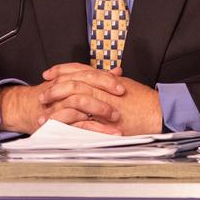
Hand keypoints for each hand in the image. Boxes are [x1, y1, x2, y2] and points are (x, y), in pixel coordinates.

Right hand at [0, 67, 123, 134]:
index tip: (121, 85)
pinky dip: (92, 128)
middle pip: (85, 83)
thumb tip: (116, 71)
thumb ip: (95, 78)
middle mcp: (62, 87)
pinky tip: (105, 133)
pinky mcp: (57, 120)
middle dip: (105, 90)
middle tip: (121, 97)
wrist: (25, 108)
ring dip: (100, 110)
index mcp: (68, 77)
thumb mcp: (73, 83)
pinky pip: (76, 123)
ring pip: (80, 102)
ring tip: (116, 118)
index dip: (106, 78)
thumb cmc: (52, 97)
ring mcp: (59, 103)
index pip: (89, 73)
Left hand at [41, 64, 162, 135]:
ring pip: (72, 101)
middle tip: (42, 93)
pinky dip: (66, 125)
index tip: (50, 74)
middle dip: (54, 88)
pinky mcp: (103, 121)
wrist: (157, 111)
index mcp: (104, 79)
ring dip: (55, 108)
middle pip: (71, 83)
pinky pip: (79, 121)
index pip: (78, 70)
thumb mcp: (125, 85)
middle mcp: (101, 89)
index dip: (61, 70)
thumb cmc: (144, 100)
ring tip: (43, 114)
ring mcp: (101, 104)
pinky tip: (55, 129)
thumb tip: (103, 77)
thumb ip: (110, 80)